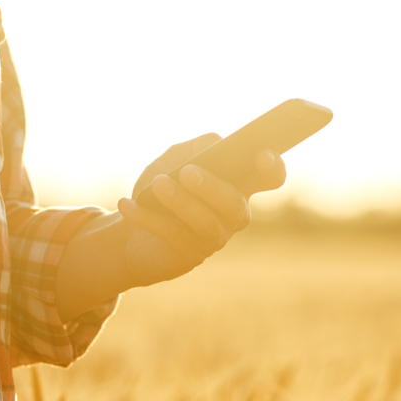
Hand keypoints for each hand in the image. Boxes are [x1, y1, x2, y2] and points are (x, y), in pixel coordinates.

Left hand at [116, 133, 286, 283]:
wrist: (133, 227)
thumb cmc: (162, 187)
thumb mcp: (174, 159)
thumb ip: (196, 147)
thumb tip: (215, 144)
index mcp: (239, 185)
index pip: (269, 177)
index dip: (273, 168)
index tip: (263, 154)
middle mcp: (233, 215)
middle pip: (234, 204)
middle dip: (212, 188)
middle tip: (187, 172)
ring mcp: (214, 238)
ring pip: (206, 223)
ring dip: (180, 202)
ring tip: (158, 184)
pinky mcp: (189, 256)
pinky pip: (172, 236)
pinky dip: (147, 218)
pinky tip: (127, 204)